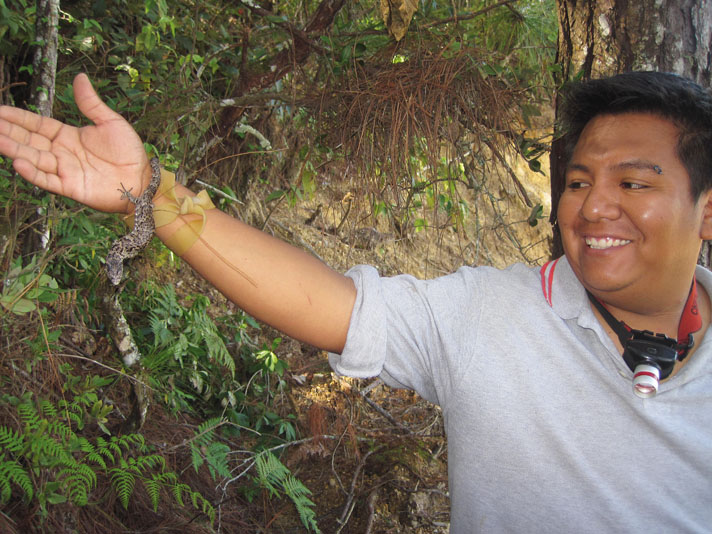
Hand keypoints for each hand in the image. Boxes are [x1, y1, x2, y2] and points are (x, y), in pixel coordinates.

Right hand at [0, 73, 149, 212]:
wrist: (143, 180)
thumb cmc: (130, 152)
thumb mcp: (111, 122)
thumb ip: (91, 103)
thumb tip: (79, 77)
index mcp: (68, 136)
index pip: (36, 125)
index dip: (17, 118)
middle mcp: (62, 153)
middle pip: (28, 141)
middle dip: (7, 132)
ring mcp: (65, 171)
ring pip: (34, 159)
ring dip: (13, 150)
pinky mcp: (72, 187)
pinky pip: (48, 180)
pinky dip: (33, 173)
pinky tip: (18, 162)